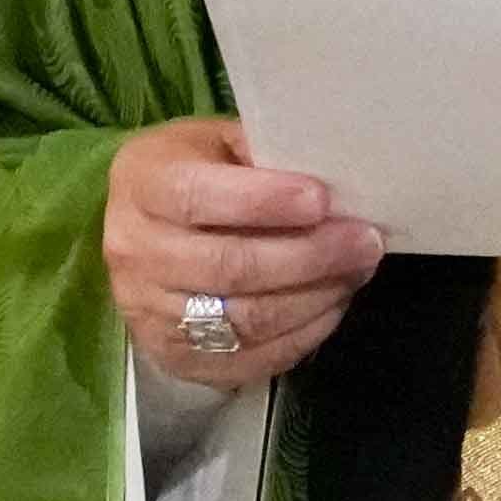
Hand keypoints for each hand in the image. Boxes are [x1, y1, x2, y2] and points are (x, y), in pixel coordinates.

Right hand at [110, 116, 383, 392]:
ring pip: (244, 320)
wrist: (141, 230)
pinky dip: (301, 336)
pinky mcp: (174, 357)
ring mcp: (149, 312)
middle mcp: (136, 252)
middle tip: (364, 243)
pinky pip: (247, 360)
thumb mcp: (216, 140)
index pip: (198, 199)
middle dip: (309, 257)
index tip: (322, 200)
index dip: (264, 202)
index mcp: (143, 184)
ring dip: (314, 299)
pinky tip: (331, 306)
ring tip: (356, 272)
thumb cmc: (194, 172)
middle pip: (229, 268)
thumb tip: (329, 175)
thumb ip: (262, 153)